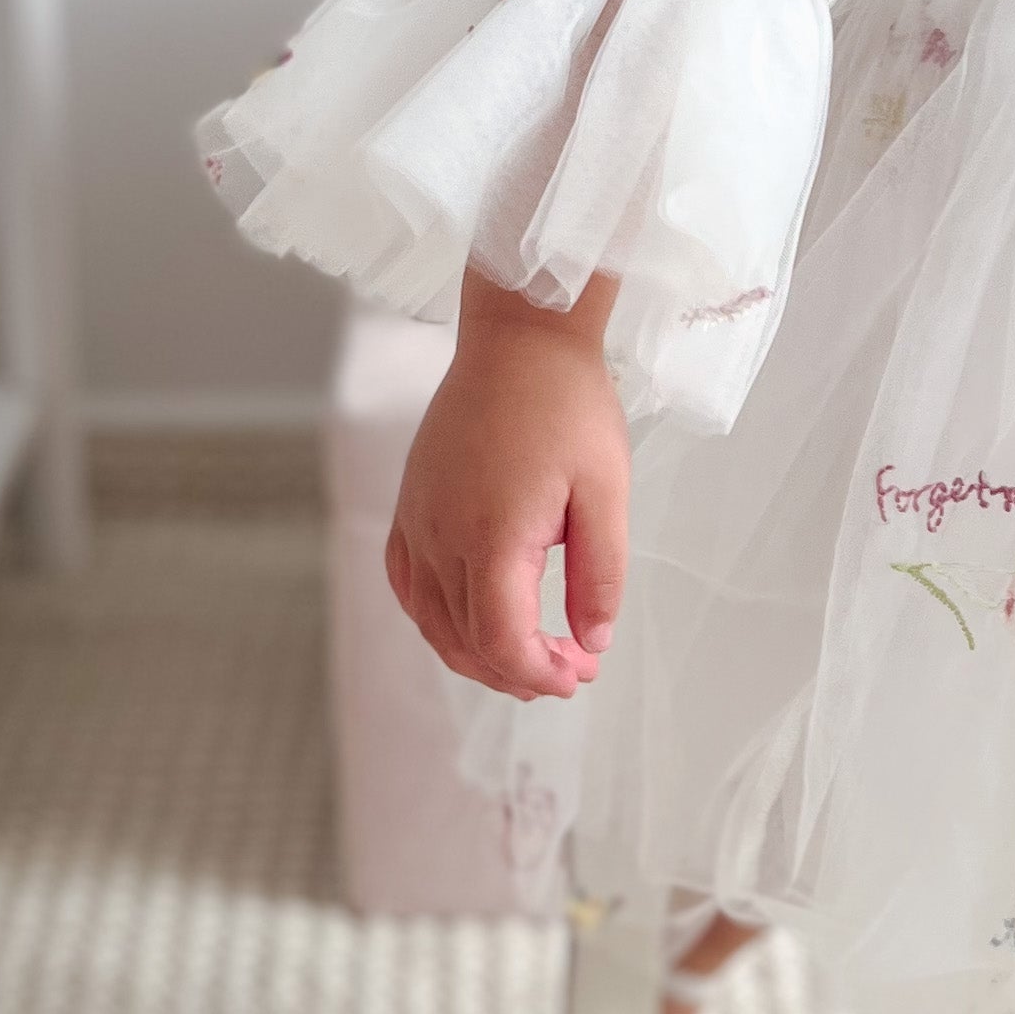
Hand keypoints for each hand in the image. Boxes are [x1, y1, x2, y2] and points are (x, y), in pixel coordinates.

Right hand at [386, 268, 628, 701]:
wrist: (520, 338)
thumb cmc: (568, 404)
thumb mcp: (607, 491)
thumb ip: (601, 576)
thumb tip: (591, 644)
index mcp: (491, 536)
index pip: (502, 642)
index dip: (540, 676)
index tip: (579, 675)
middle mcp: (440, 535)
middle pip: (465, 642)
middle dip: (517, 673)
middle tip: (569, 669)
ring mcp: (416, 519)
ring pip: (432, 621)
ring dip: (478, 652)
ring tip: (530, 654)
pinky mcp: (409, 503)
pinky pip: (407, 583)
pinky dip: (436, 617)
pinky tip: (471, 618)